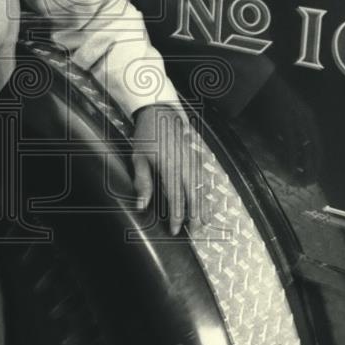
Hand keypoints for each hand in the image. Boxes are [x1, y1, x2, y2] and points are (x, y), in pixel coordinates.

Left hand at [130, 102, 200, 234]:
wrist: (159, 112)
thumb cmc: (146, 136)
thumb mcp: (138, 157)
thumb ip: (142, 182)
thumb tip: (142, 205)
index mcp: (169, 166)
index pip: (175, 197)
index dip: (177, 216)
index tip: (176, 230)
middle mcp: (184, 165)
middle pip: (193, 195)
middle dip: (195, 215)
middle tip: (195, 232)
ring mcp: (192, 159)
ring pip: (200, 187)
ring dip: (203, 205)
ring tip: (205, 221)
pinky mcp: (195, 155)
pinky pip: (202, 177)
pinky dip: (204, 191)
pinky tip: (205, 200)